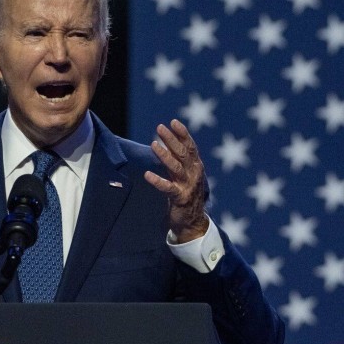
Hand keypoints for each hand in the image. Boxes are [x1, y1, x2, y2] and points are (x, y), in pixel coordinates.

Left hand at [144, 119, 209, 242]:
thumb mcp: (184, 175)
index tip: (173, 122)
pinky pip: (168, 188)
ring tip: (153, 144)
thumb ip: (178, 161)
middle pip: (183, 153)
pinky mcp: (180, 198)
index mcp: (196, 167)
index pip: (191, 147)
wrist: (192, 221)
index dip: (183, 134)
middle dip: (172, 140)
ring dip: (165, 155)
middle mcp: (194, 174)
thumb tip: (167, 143)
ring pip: (176, 167)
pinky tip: (147, 175)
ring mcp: (188, 186)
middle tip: (160, 128)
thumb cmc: (186, 194)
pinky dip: (157, 181)